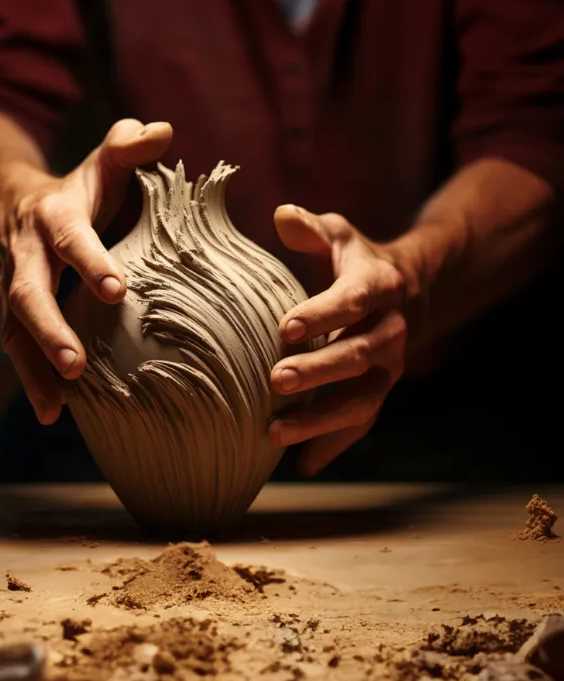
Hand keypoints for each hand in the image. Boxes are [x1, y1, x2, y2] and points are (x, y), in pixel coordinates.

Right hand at [0, 118, 172, 423]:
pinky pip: (17, 352)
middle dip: (51, 331)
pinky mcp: (12, 317)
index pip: (71, 238)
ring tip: (58, 402)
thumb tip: (162, 131)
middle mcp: (26, 255)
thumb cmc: (79, 189)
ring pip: (15, 331)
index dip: (91, 262)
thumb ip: (129, 146)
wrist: (11, 205)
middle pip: (30, 295)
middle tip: (77, 363)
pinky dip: (32, 384)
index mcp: (53, 216)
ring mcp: (13, 289)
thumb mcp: (101, 162)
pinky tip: (53, 413)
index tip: (118, 290)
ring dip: (35, 368)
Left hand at [268, 206, 407, 476]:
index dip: (321, 315)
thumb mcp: (339, 236)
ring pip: (360, 400)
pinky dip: (331, 446)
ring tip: (274, 433)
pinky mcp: (378, 394)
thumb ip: (311, 228)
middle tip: (276, 381)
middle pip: (357, 356)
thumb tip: (283, 214)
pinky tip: (301, 465)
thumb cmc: (355, 262)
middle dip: (318, 372)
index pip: (352, 301)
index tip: (284, 328)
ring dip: (318, 420)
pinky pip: (360, 425)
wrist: (407, 294)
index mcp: (379, 287)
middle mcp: (390, 332)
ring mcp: (387, 369)